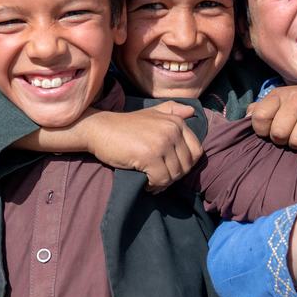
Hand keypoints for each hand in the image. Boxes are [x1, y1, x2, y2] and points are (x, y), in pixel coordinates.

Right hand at [82, 101, 203, 191]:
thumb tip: (191, 111)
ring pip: (174, 175)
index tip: (169, 168)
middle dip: (173, 176)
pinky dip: (153, 186)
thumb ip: (172, 110)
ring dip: (162, 183)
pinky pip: (161, 180)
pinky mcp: (149, 156)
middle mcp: (172, 130)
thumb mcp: (151, 113)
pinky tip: (145, 182)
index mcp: (176, 122)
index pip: (196, 151)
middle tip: (157, 177)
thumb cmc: (125, 125)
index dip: (185, 165)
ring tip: (150, 180)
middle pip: (186, 166)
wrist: (99, 129)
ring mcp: (161, 143)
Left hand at [246, 84, 296, 150]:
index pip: (259, 118)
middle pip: (278, 134)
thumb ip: (261, 108)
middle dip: (281, 139)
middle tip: (289, 132)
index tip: (270, 128)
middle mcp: (295, 100)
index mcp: (279, 95)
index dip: (261, 130)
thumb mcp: (281, 98)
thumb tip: (246, 118)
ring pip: (296, 142)